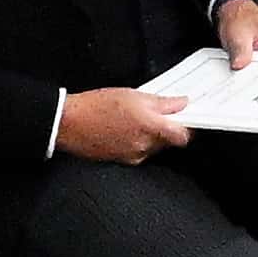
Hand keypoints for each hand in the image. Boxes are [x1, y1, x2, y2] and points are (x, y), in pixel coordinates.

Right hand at [55, 86, 196, 159]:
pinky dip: (138, 141)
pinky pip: (141, 151)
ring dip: (152, 135)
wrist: (68, 124)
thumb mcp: (133, 96)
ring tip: (135, 119)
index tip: (187, 118)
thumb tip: (181, 104)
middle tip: (156, 113)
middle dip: (167, 128)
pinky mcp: (124, 161)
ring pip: (155, 147)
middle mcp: (146, 146)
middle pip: (170, 141)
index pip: (184, 136)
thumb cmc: (95, 107)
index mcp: (151, 128)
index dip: (189, 127)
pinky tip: (125, 129)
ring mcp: (135, 156)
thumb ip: (162, 103)